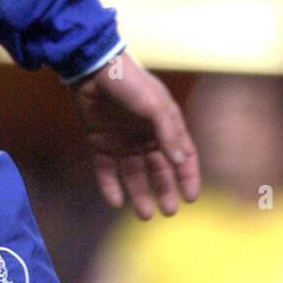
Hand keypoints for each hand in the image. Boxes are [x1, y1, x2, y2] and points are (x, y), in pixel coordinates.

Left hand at [68, 50, 199, 219]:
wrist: (91, 68)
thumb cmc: (129, 82)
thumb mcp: (154, 104)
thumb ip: (168, 132)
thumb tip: (180, 161)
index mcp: (163, 124)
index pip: (182, 155)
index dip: (188, 176)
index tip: (190, 198)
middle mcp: (144, 135)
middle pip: (158, 170)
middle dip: (164, 190)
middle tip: (168, 211)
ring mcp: (122, 140)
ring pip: (133, 174)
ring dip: (139, 194)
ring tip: (145, 214)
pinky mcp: (99, 142)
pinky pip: (106, 170)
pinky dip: (110, 186)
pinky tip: (116, 201)